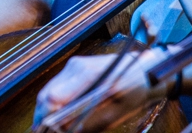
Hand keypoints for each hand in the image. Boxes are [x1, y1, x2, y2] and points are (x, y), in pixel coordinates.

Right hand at [34, 49, 168, 131]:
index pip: (52, 97)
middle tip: (47, 132)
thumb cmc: (135, 88)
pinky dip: (55, 104)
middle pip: (46, 95)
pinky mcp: (74, 69)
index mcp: (85, 75)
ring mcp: (73, 66)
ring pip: (49, 92)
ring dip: (48, 112)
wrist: (146, 69)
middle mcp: (74, 67)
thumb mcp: (116, 112)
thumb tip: (68, 131)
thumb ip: (90, 122)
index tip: (50, 131)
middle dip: (44, 117)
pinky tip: (59, 117)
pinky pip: (57, 88)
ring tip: (53, 128)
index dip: (47, 118)